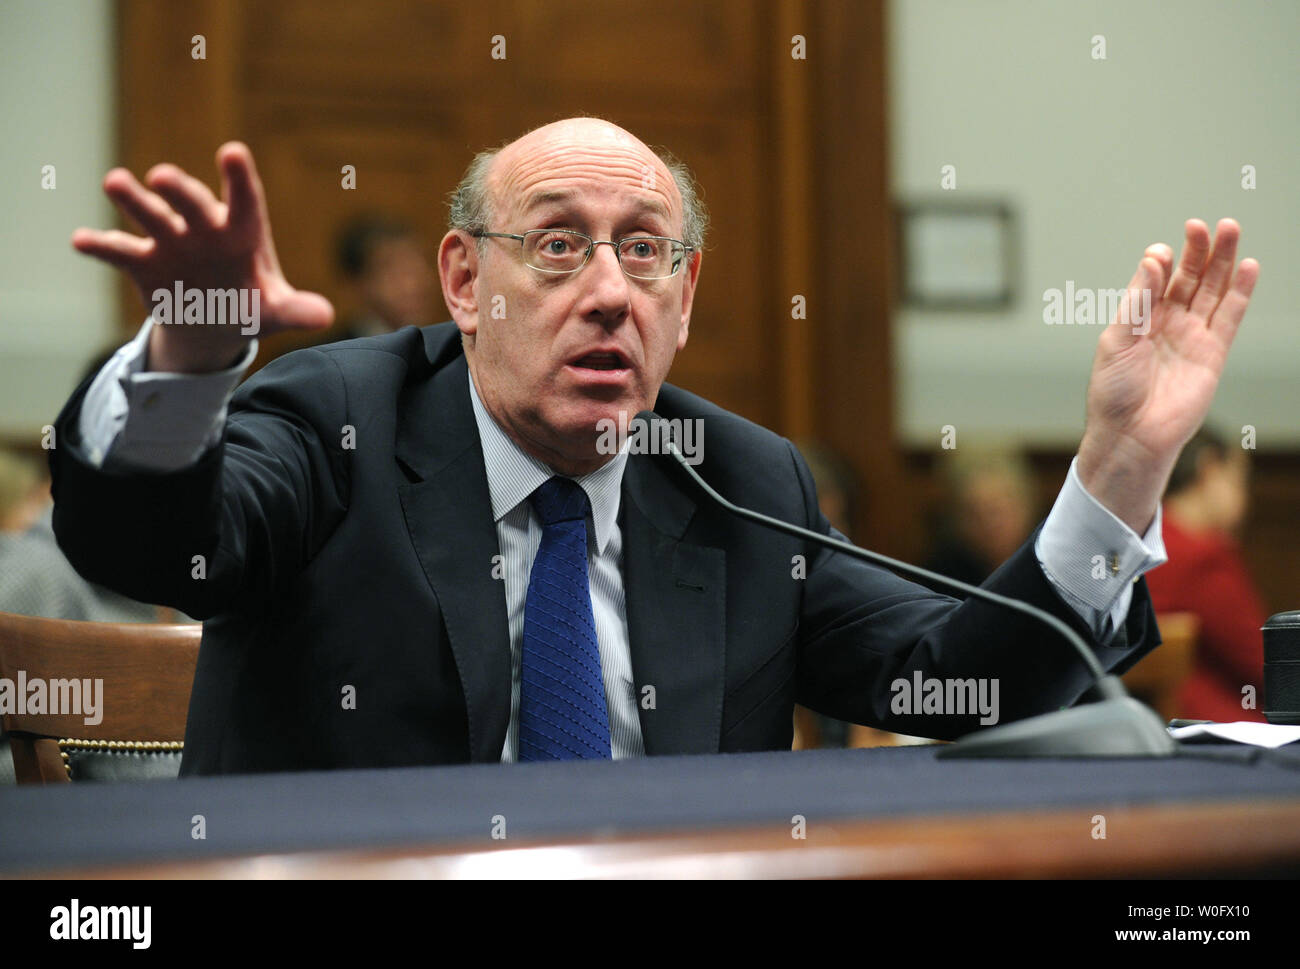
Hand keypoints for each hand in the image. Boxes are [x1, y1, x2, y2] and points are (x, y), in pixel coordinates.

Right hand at [71, 142, 333, 372]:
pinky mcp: (143, 261)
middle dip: (179, 190)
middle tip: (163, 176)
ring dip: (134, 199)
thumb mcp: (275, 310)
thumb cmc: (250, 305)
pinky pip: (119, 249)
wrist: (213, 324)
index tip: (233, 152)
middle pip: (192, 203)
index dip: (239, 179)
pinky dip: (100, 244)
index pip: (244, 201)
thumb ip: (298, 310)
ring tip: (115, 181)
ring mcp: (171, 240)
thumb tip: (325, 317)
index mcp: (242, 232)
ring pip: (151, 213)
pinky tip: (80, 240)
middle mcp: (204, 227)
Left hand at [1077, 218, 1258, 532]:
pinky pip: (1229, 316)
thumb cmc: (1114, 393)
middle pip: (1188, 278)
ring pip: (1212, 291)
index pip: (1154, 278)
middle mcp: (1166, 324)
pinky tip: (1247, 266)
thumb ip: (1138, 300)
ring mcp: (1191, 336)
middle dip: (1198, 251)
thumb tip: (1152, 259)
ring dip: (1222, 262)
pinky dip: (1240, 291)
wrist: (1131, 435)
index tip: (1162, 252)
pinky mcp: (1213, 353)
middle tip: (1206, 226)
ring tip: (1231, 230)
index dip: (1160, 261)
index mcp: (1137, 319)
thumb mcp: (1117, 339)